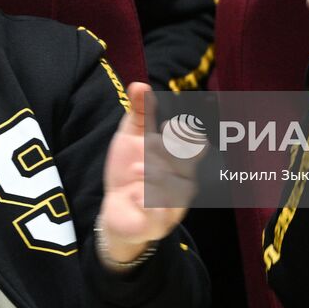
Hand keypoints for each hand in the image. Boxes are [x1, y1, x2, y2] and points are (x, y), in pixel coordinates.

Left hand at [98, 82, 196, 266]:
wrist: (116, 208)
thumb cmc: (130, 169)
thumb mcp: (131, 138)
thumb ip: (139, 113)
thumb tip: (139, 84)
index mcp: (178, 157)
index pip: (192, 144)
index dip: (185, 135)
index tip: (168, 126)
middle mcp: (182, 180)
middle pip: (186, 164)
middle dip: (172, 153)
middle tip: (153, 144)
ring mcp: (172, 204)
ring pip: (173, 187)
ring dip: (153, 175)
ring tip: (136, 169)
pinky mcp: (158, 223)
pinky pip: (157, 212)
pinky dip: (147, 201)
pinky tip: (136, 195)